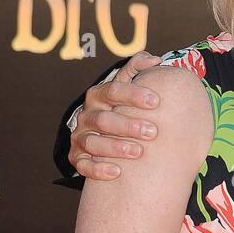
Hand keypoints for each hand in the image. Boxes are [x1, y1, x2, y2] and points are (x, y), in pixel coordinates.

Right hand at [69, 51, 162, 179]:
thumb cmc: (124, 109)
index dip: (134, 95)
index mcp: (99, 95)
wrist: (109, 135)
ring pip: (94, 142)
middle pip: (104, 119)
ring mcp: (80, 137)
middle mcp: (87, 115)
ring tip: (139, 152)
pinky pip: (83, 165)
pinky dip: (98, 170)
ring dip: (116, 147)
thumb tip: (155, 60)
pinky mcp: (77, 157)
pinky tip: (117, 173)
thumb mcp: (128, 87)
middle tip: (153, 132)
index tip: (156, 102)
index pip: (113, 90)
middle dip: (129, 125)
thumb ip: (138, 69)